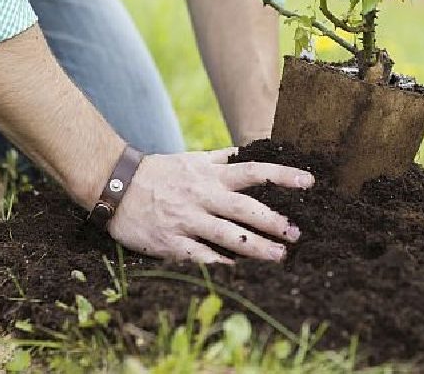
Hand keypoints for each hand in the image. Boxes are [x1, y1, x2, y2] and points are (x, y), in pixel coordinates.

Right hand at [107, 148, 313, 262]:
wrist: (115, 186)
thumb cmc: (158, 173)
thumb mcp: (192, 159)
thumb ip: (221, 158)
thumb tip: (249, 151)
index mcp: (210, 174)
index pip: (254, 171)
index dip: (282, 175)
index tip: (308, 182)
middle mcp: (202, 195)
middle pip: (245, 208)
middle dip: (274, 221)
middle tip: (297, 234)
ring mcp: (187, 219)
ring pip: (228, 235)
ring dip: (257, 247)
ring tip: (280, 256)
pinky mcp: (172, 242)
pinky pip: (202, 256)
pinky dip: (223, 265)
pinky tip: (241, 273)